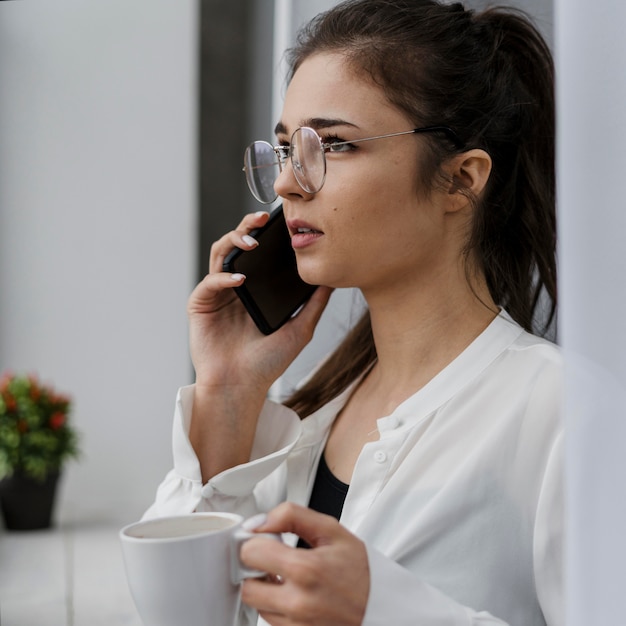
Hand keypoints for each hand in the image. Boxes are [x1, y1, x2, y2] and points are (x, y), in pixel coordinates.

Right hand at [188, 210, 331, 392]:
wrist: (241, 387)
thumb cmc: (268, 363)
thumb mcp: (300, 329)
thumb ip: (315, 304)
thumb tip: (334, 279)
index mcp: (256, 289)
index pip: (261, 253)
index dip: (268, 235)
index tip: (285, 223)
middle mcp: (235, 287)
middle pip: (238, 245)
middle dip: (248, 226)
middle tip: (263, 219)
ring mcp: (217, 294)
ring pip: (220, 254)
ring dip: (233, 241)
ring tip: (251, 241)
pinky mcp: (201, 304)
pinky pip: (209, 282)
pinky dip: (224, 277)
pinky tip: (240, 280)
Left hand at [240, 503, 369, 625]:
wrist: (382, 608)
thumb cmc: (360, 570)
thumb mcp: (331, 530)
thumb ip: (291, 516)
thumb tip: (258, 522)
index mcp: (305, 570)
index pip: (251, 553)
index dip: (256, 540)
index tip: (267, 538)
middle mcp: (297, 603)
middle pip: (246, 585)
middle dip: (256, 568)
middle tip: (273, 557)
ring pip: (256, 604)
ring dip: (265, 588)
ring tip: (289, 576)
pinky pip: (271, 620)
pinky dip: (276, 605)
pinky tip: (295, 593)